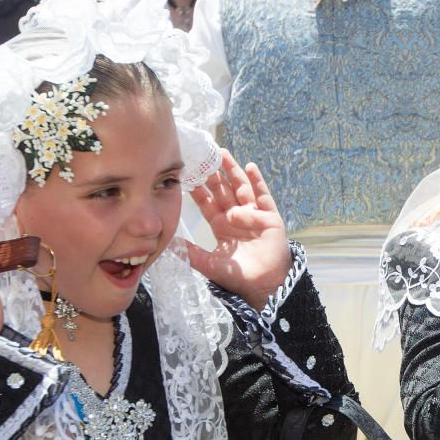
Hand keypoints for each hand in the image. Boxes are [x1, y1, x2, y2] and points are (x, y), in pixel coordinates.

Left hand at [188, 149, 291, 309]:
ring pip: (241, 188)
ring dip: (232, 171)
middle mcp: (236, 216)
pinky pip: (263, 196)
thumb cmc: (238, 276)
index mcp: (221, 225)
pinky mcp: (269, 217)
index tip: (188, 173)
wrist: (264, 285)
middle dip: (213, 174)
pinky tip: (250, 167)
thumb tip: (170, 243)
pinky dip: (257, 181)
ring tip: (223, 154)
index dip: (198, 188)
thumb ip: (191, 253)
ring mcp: (253, 214)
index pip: (207, 202)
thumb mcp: (209, 264)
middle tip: (203, 156)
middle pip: (223, 190)